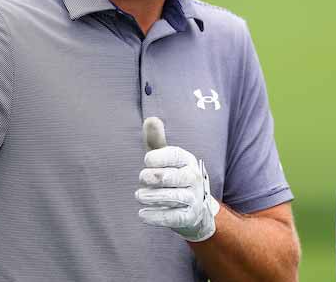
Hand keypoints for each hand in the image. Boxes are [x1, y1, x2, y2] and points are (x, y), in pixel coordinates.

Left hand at [137, 116, 217, 241]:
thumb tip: (150, 119)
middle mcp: (193, 178)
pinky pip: (172, 217)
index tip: (147, 160)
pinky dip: (155, 216)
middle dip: (153, 177)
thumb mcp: (167, 159)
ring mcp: (193, 198)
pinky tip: (142, 213)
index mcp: (188, 161)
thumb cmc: (174, 178)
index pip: (174, 155)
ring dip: (152, 196)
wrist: (196, 209)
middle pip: (171, 177)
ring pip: (172, 196)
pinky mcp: (188, 217)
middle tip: (142, 179)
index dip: (158, 157)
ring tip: (139, 195)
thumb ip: (157, 141)